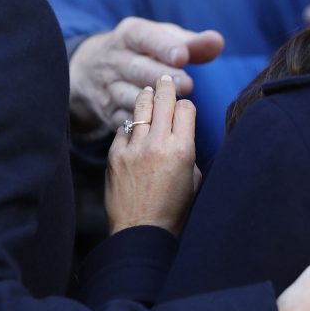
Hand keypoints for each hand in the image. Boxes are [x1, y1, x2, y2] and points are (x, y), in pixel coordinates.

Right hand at [69, 17, 223, 132]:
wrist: (91, 68)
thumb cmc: (143, 51)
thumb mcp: (162, 38)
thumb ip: (191, 43)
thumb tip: (217, 42)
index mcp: (129, 34)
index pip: (145, 37)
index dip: (163, 47)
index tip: (182, 56)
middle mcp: (114, 59)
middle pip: (137, 69)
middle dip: (162, 77)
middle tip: (188, 85)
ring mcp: (107, 86)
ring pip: (128, 95)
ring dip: (152, 103)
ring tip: (177, 104)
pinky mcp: (106, 110)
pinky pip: (123, 118)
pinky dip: (140, 123)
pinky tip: (159, 125)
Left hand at [105, 76, 200, 235]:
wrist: (142, 232)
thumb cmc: (174, 210)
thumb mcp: (194, 179)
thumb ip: (187, 150)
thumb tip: (181, 133)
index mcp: (183, 150)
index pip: (186, 108)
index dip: (186, 105)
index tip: (184, 107)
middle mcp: (158, 143)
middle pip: (163, 100)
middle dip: (166, 87)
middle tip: (165, 78)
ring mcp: (134, 148)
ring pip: (140, 108)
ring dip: (146, 96)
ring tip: (149, 90)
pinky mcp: (115, 156)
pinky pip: (123, 129)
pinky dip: (130, 126)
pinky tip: (134, 126)